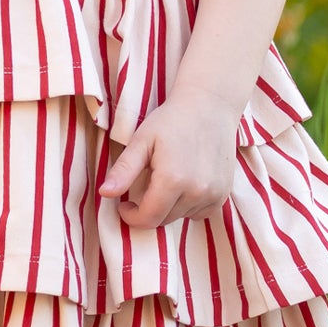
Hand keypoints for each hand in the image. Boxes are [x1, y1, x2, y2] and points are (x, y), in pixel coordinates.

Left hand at [98, 89, 239, 230]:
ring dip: (168, 207)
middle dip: (148, 209)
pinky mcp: (223, 194)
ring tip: (167, 178)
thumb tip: (104, 193)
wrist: (209, 106)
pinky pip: (200, 213)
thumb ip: (123, 170)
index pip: (148, 218)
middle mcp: (196, 191)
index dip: (131, 216)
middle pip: (164, 219)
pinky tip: (185, 183)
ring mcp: (213, 194)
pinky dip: (188, 206)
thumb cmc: (171, 120)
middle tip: (145, 183)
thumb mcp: (141, 140)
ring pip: (181, 217)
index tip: (124, 205)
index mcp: (172, 179)